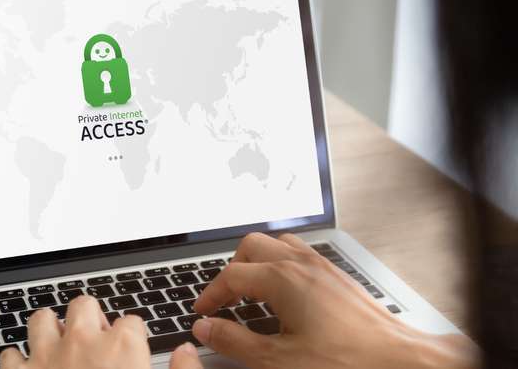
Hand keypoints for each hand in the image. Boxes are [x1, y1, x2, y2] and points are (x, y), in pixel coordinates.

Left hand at [0, 295, 203, 368]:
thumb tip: (186, 352)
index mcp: (122, 348)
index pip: (131, 321)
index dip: (132, 338)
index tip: (132, 354)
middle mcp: (82, 343)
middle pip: (84, 306)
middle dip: (90, 320)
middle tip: (95, 343)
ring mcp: (46, 357)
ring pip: (42, 319)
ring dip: (50, 330)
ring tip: (60, 348)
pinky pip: (10, 355)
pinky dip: (19, 361)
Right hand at [191, 233, 478, 368]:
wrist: (400, 361)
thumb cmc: (346, 362)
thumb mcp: (278, 360)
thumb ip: (235, 341)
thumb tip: (206, 328)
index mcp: (282, 278)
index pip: (231, 276)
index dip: (210, 295)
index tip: (202, 312)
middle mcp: (301, 263)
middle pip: (251, 247)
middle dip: (231, 270)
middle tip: (223, 298)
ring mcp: (322, 266)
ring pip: (278, 244)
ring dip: (257, 261)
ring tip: (249, 289)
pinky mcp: (338, 276)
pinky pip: (300, 254)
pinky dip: (281, 264)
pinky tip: (284, 292)